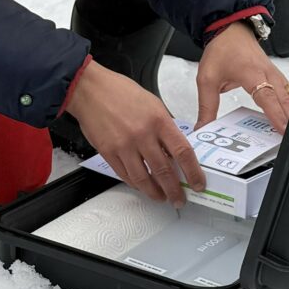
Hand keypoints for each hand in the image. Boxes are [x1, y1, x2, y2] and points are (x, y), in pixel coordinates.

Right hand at [63, 62, 205, 206]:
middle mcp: (142, 135)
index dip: (193, 172)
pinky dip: (136, 184)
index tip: (198, 183)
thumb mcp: (153, 104)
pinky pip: (125, 175)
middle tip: (179, 198)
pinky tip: (142, 186)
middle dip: (174, 190)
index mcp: (158, 121)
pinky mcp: (108, 153)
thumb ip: (165, 127)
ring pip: (143, 179)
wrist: (90, 90)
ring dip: (155, 192)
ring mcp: (124, 146)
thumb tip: (175, 150)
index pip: (183, 152)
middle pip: (164, 171)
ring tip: (161, 197)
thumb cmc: (120, 92)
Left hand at [196, 21, 288, 131]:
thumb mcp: (207, 80)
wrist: (230, 29)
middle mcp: (268, 74)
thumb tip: (203, 127)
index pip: (268, 98)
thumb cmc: (222, 50)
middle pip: (285, 100)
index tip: (283, 130)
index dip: (277, 115)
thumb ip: (206, 107)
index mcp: (252, 74)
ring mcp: (275, 74)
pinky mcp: (277, 76)